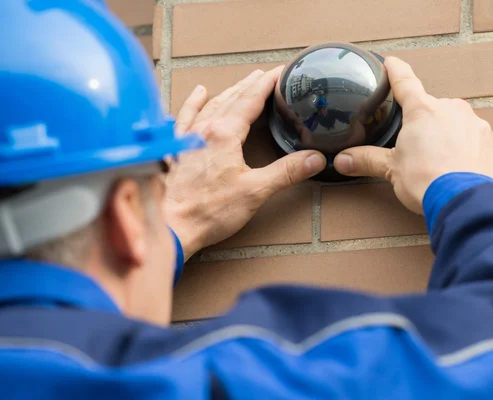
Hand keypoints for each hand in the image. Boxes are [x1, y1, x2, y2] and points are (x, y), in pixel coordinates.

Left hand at [164, 68, 326, 259]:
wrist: (169, 226)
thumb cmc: (207, 211)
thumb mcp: (255, 191)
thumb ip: (286, 172)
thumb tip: (314, 159)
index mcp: (225, 134)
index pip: (251, 99)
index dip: (268, 84)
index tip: (281, 72)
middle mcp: (204, 130)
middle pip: (232, 98)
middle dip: (251, 85)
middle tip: (266, 75)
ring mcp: (187, 138)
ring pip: (211, 105)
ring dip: (229, 91)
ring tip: (242, 83)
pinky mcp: (175, 150)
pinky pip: (185, 117)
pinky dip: (193, 103)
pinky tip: (198, 94)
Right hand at [333, 57, 492, 214]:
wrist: (465, 201)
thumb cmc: (427, 180)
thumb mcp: (391, 169)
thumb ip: (367, 160)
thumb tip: (342, 160)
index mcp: (422, 111)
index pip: (405, 83)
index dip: (396, 71)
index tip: (391, 62)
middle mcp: (452, 110)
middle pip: (433, 109)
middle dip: (426, 124)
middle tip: (417, 147)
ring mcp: (476, 126)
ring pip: (457, 125)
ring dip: (449, 138)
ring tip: (440, 164)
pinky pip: (477, 143)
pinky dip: (468, 153)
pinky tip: (460, 171)